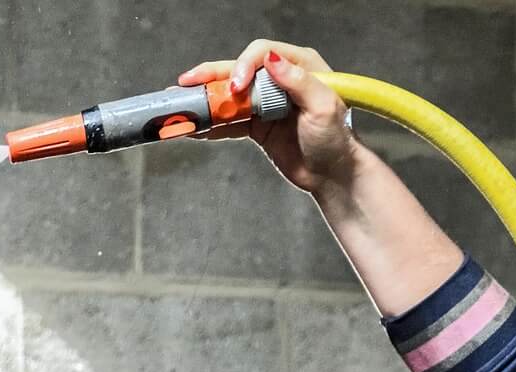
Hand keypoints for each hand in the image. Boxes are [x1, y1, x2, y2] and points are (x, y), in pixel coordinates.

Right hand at [178, 39, 361, 194]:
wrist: (331, 173)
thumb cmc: (335, 138)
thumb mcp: (322, 105)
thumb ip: (298, 80)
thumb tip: (271, 60)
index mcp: (299, 66)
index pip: (262, 54)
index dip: (243, 66)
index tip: (235, 87)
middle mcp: (279, 81)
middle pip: (238, 72)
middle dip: (210, 77)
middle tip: (186, 83)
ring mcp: (265, 104)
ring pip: (229, 97)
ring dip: (205, 101)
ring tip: (180, 105)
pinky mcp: (256, 126)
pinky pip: (229, 122)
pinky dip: (211, 126)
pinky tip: (194, 128)